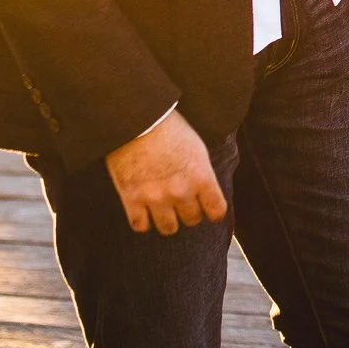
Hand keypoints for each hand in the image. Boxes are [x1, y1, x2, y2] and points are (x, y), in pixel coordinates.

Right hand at [105, 109, 227, 234]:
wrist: (137, 119)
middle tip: (183, 204)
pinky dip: (142, 222)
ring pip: (168, 228)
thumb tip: (203, 188)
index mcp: (201, 177)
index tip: (208, 209)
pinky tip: (143, 213)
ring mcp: (156, 198)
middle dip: (189, 213)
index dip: (213, 211)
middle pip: (192, 220)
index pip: (216, 210)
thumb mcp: (196, 147)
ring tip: (163, 211)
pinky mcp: (132, 199)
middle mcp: (181, 192)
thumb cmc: (168, 126)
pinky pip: (140, 225)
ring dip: (168, 221)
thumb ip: (201, 172)